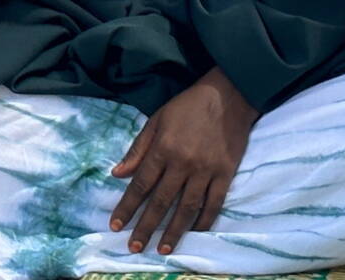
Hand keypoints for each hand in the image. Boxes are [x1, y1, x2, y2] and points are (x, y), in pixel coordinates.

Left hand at [111, 68, 257, 255]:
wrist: (229, 95)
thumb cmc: (188, 106)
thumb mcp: (156, 120)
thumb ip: (138, 149)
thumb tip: (117, 173)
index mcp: (163, 148)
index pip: (140, 185)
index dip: (126, 207)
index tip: (115, 226)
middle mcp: (183, 163)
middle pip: (161, 202)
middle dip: (145, 227)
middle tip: (134, 247)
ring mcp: (206, 170)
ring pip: (187, 208)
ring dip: (174, 231)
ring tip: (163, 249)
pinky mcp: (226, 174)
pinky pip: (214, 203)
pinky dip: (204, 220)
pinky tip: (194, 233)